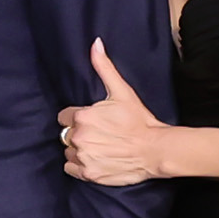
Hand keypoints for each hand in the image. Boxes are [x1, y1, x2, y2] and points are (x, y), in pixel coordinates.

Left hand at [56, 37, 173, 188]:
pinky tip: (94, 159)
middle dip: (79, 133)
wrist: (155, 149)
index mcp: (82, 116)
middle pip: (66, 134)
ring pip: (68, 151)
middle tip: (98, 134)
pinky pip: (70, 168)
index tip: (91, 121)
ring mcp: (83, 157)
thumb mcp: (122, 91)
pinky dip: (79, 166)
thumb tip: (95, 44)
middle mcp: (79, 137)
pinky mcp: (88, 174)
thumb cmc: (139, 120)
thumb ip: (104, 67)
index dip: (77, 117)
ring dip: (78, 150)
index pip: (64, 116)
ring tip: (98, 147)